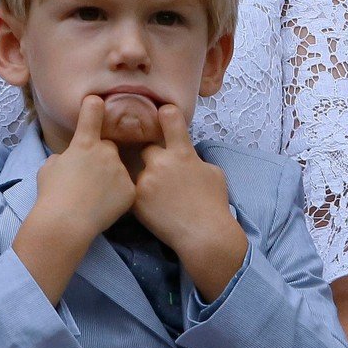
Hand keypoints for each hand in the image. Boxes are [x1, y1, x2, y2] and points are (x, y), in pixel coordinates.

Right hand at [35, 96, 135, 244]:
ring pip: (117, 169)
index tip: (97, 101)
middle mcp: (106, 151)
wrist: (65, 223)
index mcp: (84, 143)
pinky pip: (125, 188)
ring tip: (94, 197)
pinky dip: (117, 196)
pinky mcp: (130, 190)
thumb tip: (68, 159)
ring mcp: (120, 170)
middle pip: (107, 148)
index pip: (92, 112)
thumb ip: (63, 158)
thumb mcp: (49, 168)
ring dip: (110, 177)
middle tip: (88, 179)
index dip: (94, 105)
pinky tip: (104, 207)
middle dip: (101, 158)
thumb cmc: (51, 195)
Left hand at [133, 105, 246, 299]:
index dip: (165, 114)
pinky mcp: (136, 199)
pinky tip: (152, 209)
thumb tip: (188, 156)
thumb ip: (195, 160)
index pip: (170, 119)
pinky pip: (133, 191)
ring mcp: (147, 180)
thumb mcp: (213, 174)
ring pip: (139, 172)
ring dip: (146, 180)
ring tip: (159, 198)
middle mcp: (162, 162)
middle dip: (152, 158)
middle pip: (147, 149)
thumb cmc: (214, 205)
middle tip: (161, 174)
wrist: (204, 235)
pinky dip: (140, 198)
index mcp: (182, 153)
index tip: (161, 112)